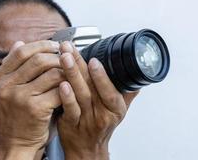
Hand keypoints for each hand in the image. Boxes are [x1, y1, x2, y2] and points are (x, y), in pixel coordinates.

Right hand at [0, 40, 64, 158]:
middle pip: (38, 59)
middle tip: (67, 58)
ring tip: (70, 74)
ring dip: (65, 71)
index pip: (21, 51)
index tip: (55, 46)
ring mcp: (19, 97)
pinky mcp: (35, 108)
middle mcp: (6, 86)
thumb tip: (19, 42)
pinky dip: (68, 88)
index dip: (41, 45)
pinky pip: (58, 90)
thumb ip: (14, 68)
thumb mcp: (7, 90)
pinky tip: (70, 90)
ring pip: (51, 73)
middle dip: (57, 57)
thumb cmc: (15, 118)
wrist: (13, 145)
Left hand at [57, 42, 137, 159]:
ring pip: (80, 95)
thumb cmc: (101, 128)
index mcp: (115, 108)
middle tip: (70, 49)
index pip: (111, 91)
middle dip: (80, 65)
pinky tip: (60, 84)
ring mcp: (86, 120)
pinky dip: (65, 97)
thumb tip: (137, 77)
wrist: (87, 150)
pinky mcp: (71, 124)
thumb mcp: (119, 111)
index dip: (102, 76)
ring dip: (71, 74)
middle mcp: (102, 114)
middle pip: (91, 87)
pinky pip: (69, 110)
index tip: (94, 59)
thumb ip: (127, 93)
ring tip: (63, 58)